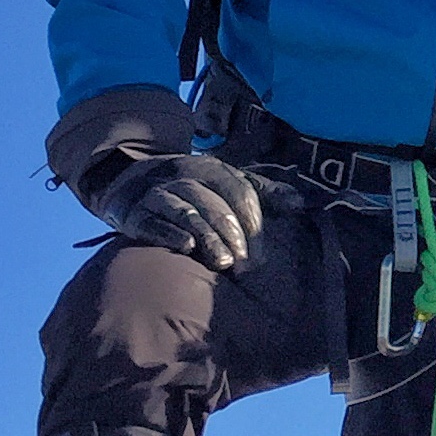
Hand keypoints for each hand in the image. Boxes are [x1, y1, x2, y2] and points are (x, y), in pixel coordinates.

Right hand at [96, 153, 277, 271]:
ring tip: (222, 261)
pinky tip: (185, 247)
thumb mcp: (231, 184)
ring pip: (185, 212)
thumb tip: (300, 203)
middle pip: (212, 204)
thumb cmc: (199, 190)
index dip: (252, 221)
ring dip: (206, 237)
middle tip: (244, 265)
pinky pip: (152, 221)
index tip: (260, 254)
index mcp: (214, 170)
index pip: (239, 191)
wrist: (137, 181)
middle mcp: (185, 177)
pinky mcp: (135, 213)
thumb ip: (266, 193)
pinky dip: (168, 232)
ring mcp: (158, 194)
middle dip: (231, 234)